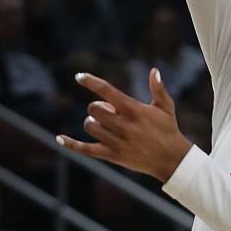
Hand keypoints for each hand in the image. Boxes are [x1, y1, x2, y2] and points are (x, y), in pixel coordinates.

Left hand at [56, 68, 192, 182]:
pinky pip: (86, 150)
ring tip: (105, 125)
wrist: (171, 159)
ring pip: (91, 127)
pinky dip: (71, 144)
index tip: (78, 76)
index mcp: (133, 110)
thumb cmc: (168, 130)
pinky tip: (59, 139)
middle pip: (94, 109)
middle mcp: (123, 125)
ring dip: (93, 123)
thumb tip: (154, 70)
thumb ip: (158, 88)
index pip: (107, 91)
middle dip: (97, 107)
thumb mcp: (165, 107)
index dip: (91, 82)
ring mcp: (117, 142)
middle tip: (109, 112)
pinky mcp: (113, 156)